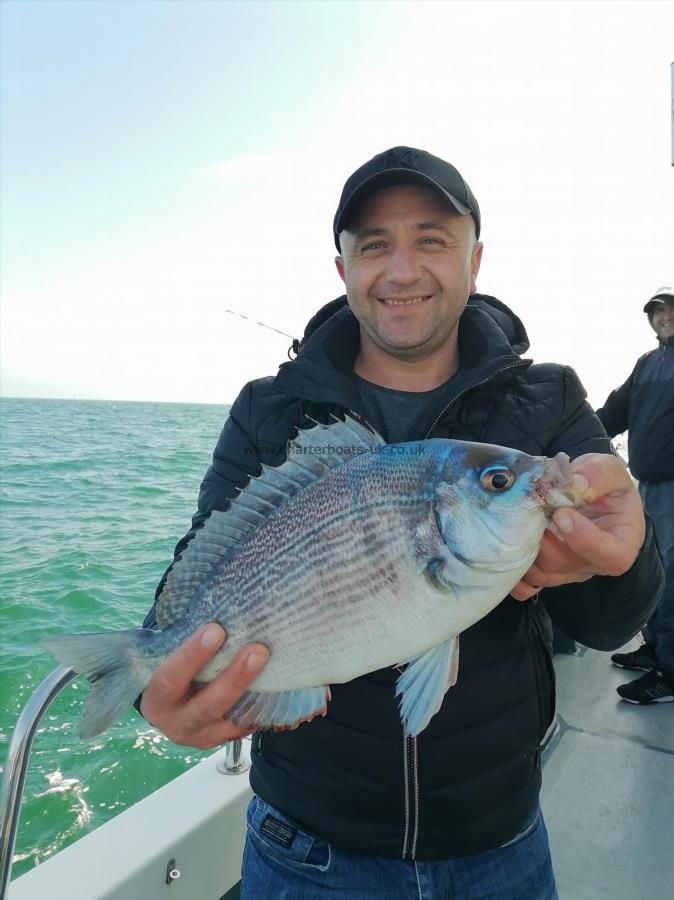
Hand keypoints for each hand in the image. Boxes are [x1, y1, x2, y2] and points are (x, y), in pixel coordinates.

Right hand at [140, 623, 268, 748]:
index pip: (170, 678)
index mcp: (156, 698)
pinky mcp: (219, 741)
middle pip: (206, 706)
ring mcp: (199, 737)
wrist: (170, 706)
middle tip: (257, 650)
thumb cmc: (172, 670)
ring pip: (228, 722)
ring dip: (252, 694)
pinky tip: (276, 690)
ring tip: (271, 668)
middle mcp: (175, 723)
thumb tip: (218, 609)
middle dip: (234, 678)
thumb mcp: (167, 659)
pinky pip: (242, 728)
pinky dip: (259, 710)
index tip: (216, 629)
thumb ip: (183, 640)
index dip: (192, 655)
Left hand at [511, 453, 644, 600]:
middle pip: (569, 565)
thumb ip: (599, 475)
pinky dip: (515, 574)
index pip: (613, 556)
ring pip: (544, 573)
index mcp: (622, 542)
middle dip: (545, 542)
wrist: (588, 494)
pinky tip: (504, 553)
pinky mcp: (548, 570)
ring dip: (525, 550)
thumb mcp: (610, 470)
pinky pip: (529, 583)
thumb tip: (576, 485)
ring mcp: (569, 569)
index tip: (562, 514)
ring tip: (515, 522)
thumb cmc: (604, 486)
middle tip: (530, 514)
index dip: (586, 541)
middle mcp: (595, 562)